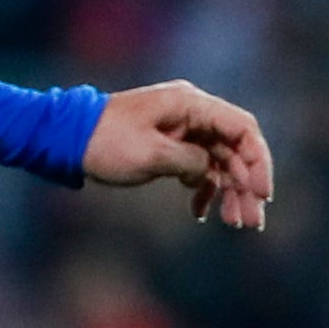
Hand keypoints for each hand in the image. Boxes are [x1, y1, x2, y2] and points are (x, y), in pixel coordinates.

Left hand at [82, 81, 275, 229]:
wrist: (66, 138)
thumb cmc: (105, 142)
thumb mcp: (149, 155)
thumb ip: (189, 162)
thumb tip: (208, 172)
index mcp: (190, 104)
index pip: (242, 129)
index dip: (258, 161)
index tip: (262, 193)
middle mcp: (192, 112)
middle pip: (234, 148)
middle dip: (246, 185)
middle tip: (250, 220)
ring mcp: (182, 128)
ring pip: (218, 161)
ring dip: (229, 192)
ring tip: (234, 223)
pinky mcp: (170, 145)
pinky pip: (197, 167)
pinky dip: (202, 190)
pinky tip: (200, 214)